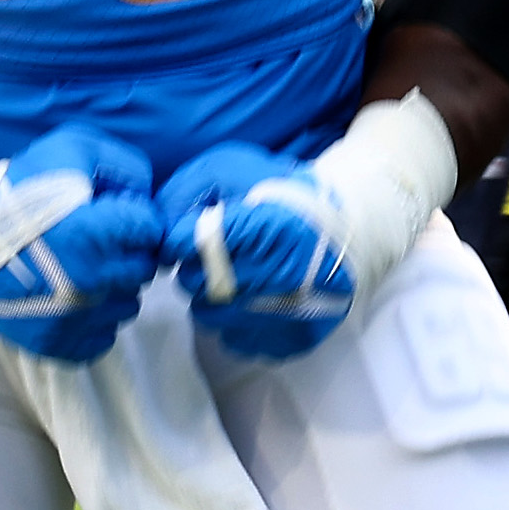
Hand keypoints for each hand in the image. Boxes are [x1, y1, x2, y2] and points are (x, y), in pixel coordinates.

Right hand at [0, 129, 168, 361]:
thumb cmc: (18, 190)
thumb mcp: (72, 149)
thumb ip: (126, 166)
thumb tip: (148, 198)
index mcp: (94, 233)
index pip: (151, 230)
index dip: (133, 218)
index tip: (108, 215)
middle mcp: (89, 281)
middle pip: (143, 270)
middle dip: (125, 253)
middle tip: (93, 242)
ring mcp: (74, 318)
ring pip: (126, 305)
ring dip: (111, 288)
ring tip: (77, 268)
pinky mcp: (58, 344)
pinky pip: (102, 338)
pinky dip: (93, 320)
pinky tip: (68, 296)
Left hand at [153, 97, 457, 362]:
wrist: (346, 228)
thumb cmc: (282, 195)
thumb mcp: (233, 170)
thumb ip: (187, 191)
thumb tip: (162, 234)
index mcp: (270, 225)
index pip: (190, 243)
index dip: (180, 238)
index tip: (190, 233)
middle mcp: (281, 274)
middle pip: (194, 282)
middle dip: (193, 267)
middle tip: (213, 254)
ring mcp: (289, 312)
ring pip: (208, 315)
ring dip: (207, 296)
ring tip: (231, 275)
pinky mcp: (293, 339)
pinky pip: (234, 339)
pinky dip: (232, 320)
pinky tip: (250, 298)